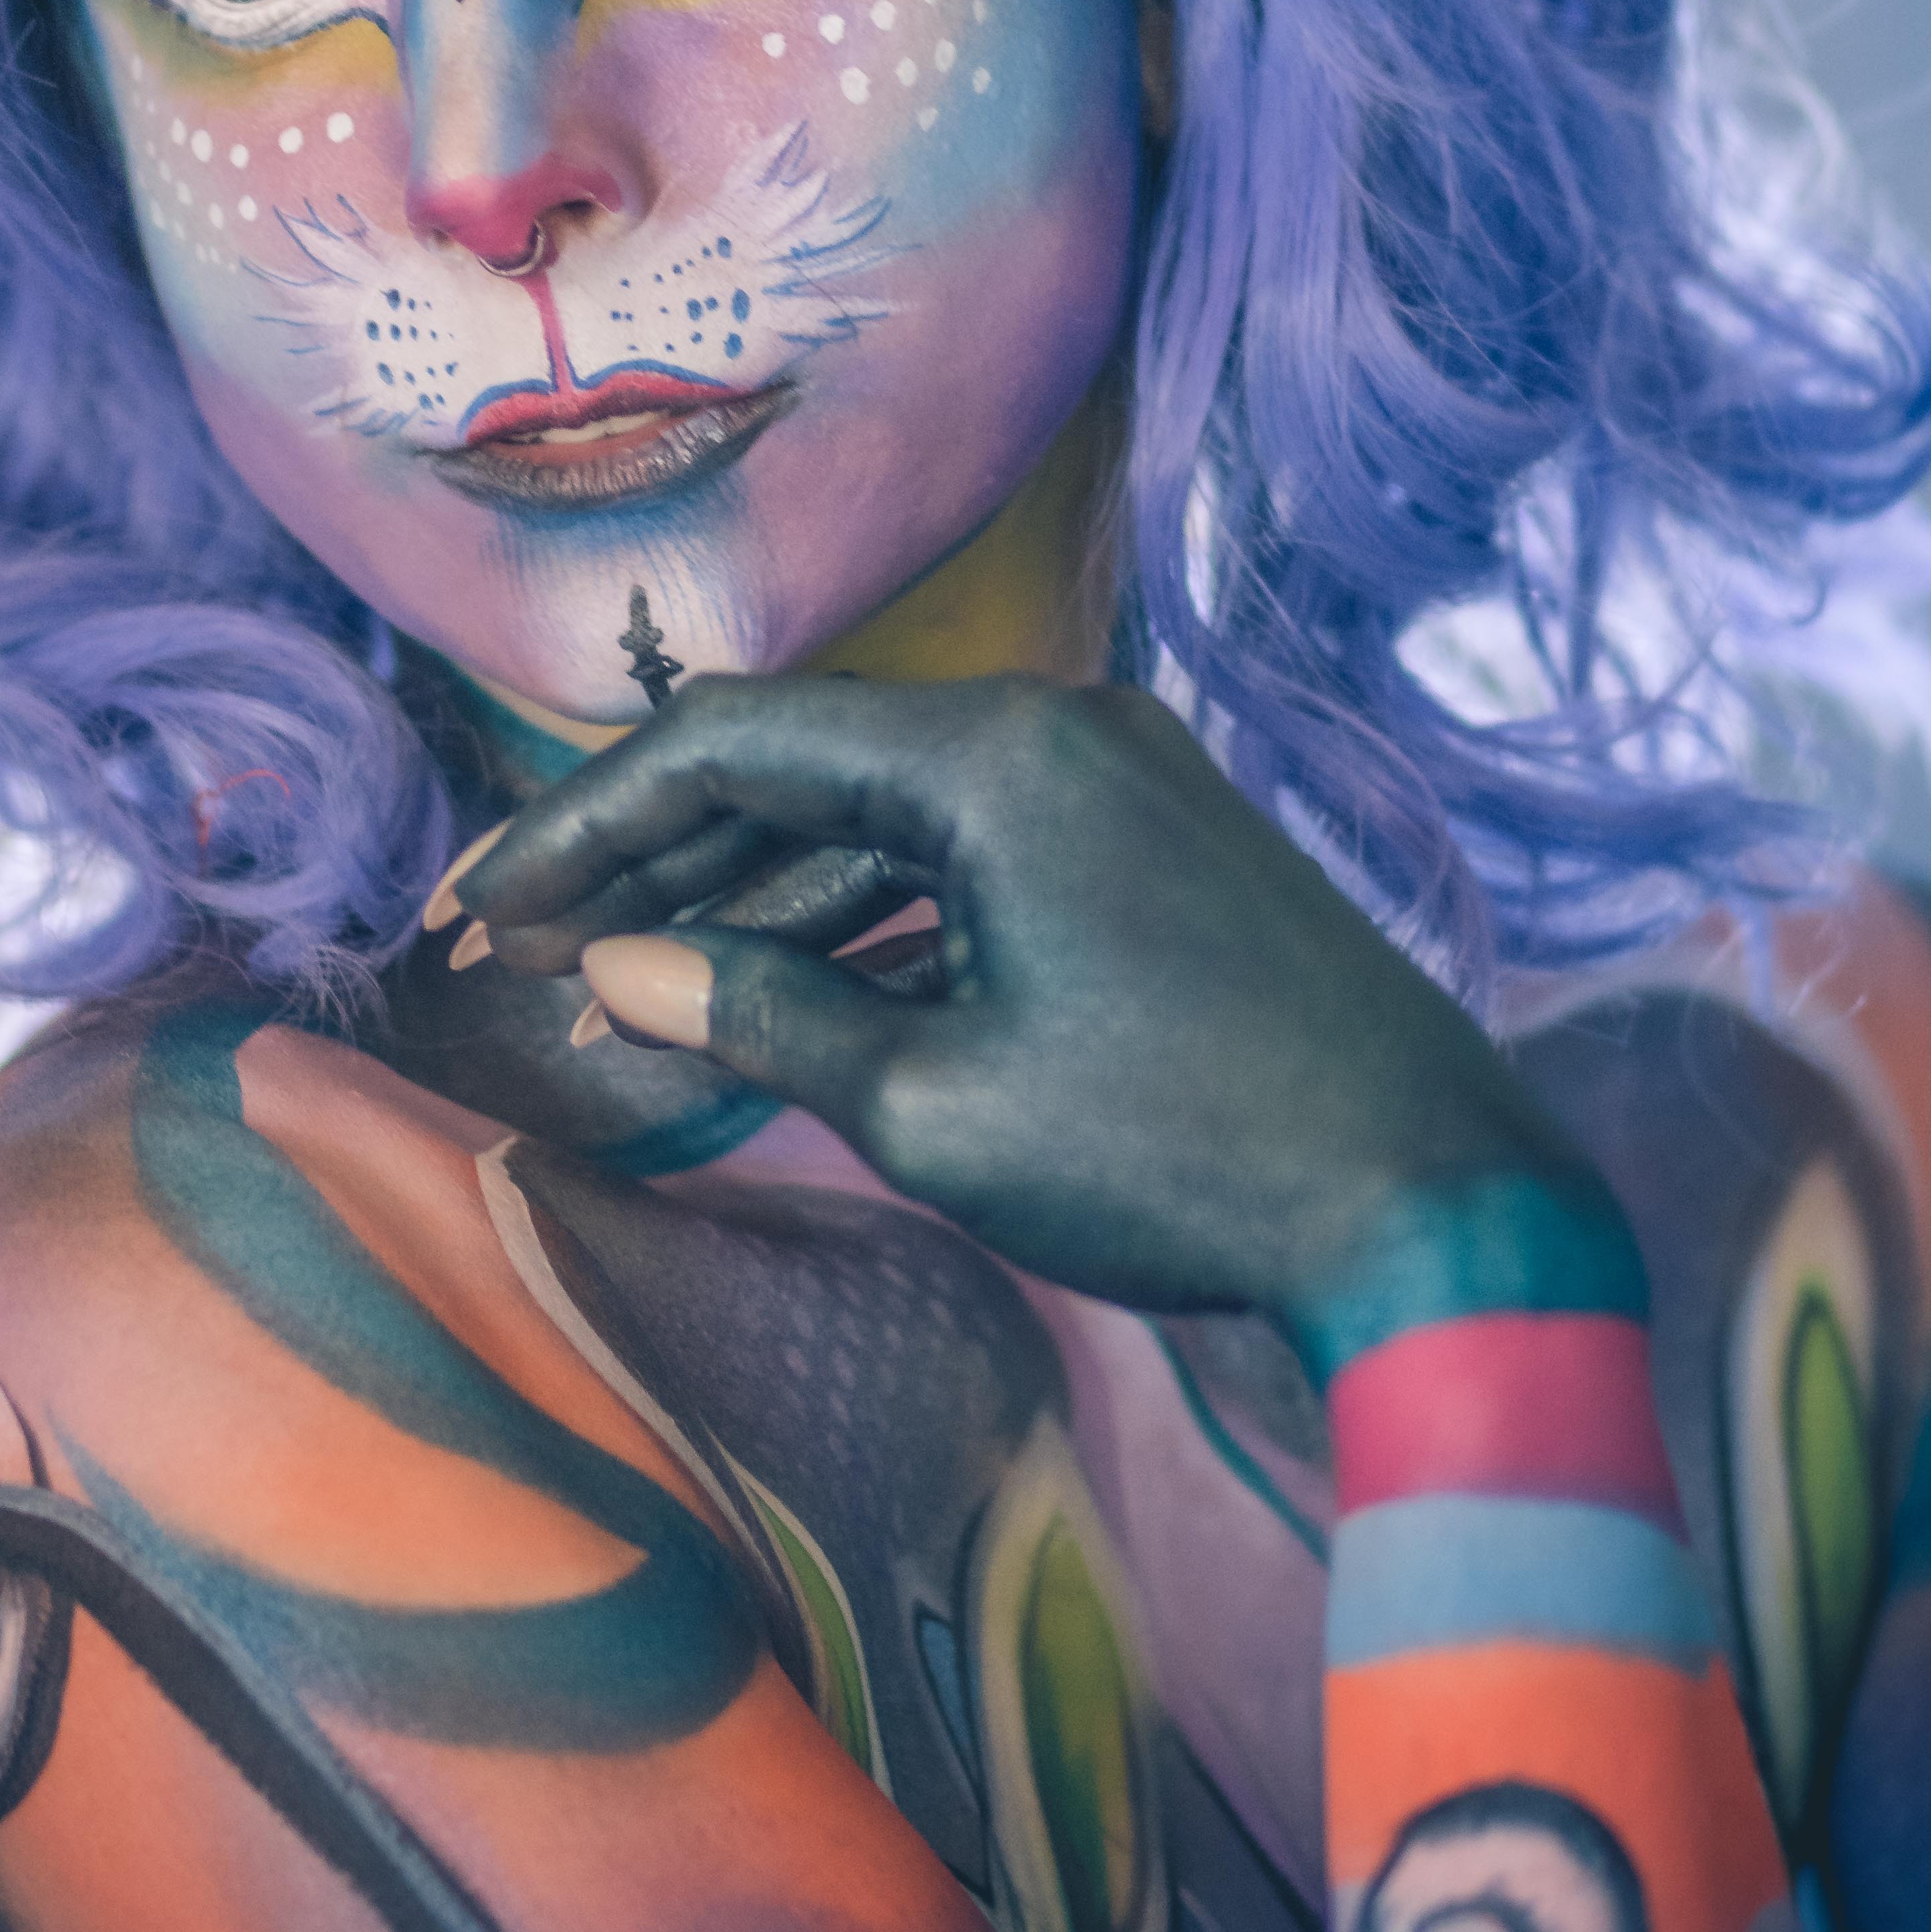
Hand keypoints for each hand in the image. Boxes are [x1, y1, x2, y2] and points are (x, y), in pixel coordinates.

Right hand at [454, 675, 1616, 1352]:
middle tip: (522, 942)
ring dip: (748, 895)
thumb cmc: (1184, 1156)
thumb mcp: (941, 1105)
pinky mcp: (1153, 848)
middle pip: (800, 762)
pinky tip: (767, 992)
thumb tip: (622, 976)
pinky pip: (965, 855)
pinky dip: (862, 919)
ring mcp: (1116, 780)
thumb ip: (764, 1019)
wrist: (1440, 1206)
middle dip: (652, 856)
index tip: (490, 905)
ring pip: (880, 814)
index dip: (588, 824)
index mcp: (997, 752)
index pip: (733, 742)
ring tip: (617, 983)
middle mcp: (1056, 725)